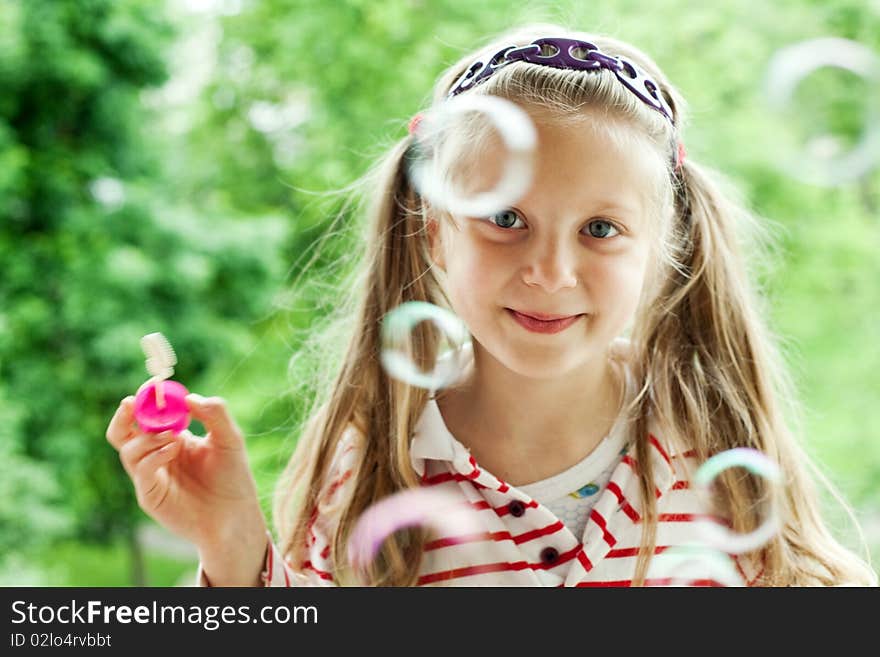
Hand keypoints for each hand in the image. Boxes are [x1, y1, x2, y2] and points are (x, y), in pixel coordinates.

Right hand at [106, 394, 268, 582]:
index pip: (149, 414)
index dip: (148, 399)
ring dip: (147, 436)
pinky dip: (153, 455)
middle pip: (124, 431)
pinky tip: (174, 449)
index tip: (153, 384)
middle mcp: (156, 454)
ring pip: (128, 449)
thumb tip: (190, 398)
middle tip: (133, 402)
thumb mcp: (230, 439)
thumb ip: (215, 414)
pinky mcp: (149, 494)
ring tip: (173, 434)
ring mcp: (151, 475)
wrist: (235, 515)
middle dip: (125, 414)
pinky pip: (140, 470)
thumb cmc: (233, 477)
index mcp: (172, 438)